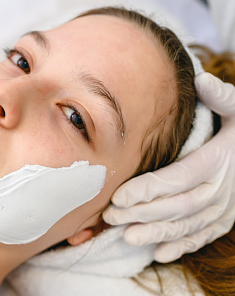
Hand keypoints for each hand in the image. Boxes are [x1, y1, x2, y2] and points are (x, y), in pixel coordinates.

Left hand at [103, 72, 234, 262]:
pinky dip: (181, 246)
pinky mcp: (225, 220)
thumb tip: (202, 80)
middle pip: (178, 206)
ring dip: (157, 234)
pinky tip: (158, 253)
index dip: (148, 189)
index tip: (119, 196)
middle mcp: (222, 189)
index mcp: (218, 161)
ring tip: (127, 237)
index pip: (179, 178)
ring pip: (188, 225)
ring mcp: (225, 209)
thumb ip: (221, 98)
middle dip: (143, 213)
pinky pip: (203, 237)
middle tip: (111, 217)